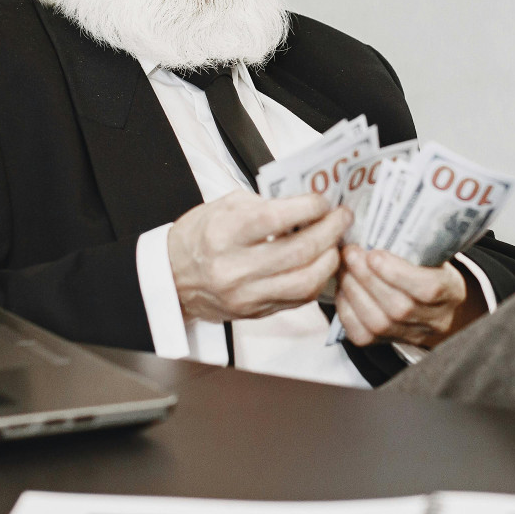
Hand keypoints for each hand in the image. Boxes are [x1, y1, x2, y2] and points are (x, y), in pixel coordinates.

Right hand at [168, 192, 350, 322]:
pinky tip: (322, 264)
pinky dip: (317, 280)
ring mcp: (246, 295)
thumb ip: (265, 203)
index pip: (275, 219)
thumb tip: (306, 202)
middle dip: (330, 231)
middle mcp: (234, 268)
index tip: (323, 200)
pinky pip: (299, 299)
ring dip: (330, 259)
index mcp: (223, 234)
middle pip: (298, 252)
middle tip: (342, 217)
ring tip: (336, 242)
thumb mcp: (224, 207)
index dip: (308, 208)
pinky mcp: (255, 312)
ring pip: (304, 282)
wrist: (172, 277)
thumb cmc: (198, 236)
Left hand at [335, 246, 484, 349]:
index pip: (429, 289)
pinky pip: (363, 336)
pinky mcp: (389, 344)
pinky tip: (343, 289)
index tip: (373, 254)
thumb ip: (411, 242)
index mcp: (453, 291)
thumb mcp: (430, 250)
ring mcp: (414, 336)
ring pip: (379, 324)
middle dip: (368, 279)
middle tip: (349, 254)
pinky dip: (347, 311)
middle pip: (399, 308)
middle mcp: (437, 320)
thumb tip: (376, 222)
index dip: (398, 273)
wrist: (429, 295)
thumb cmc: (426, 264)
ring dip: (354, 292)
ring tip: (343, 268)